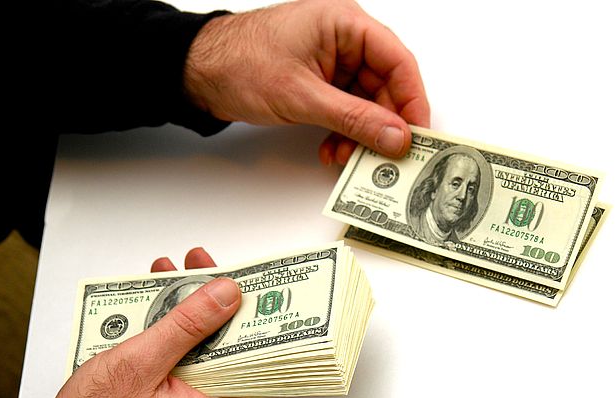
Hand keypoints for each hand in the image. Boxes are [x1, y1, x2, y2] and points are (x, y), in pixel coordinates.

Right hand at [49, 248, 248, 397]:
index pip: (248, 352)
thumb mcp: (141, 360)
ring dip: (189, 321)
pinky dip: (176, 344)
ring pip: (204, 359)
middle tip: (196, 269)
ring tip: (170, 280)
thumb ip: (188, 325)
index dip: (240, 310)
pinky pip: (187, 374)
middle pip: (226, 351)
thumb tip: (227, 295)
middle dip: (210, 307)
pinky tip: (159, 314)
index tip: (232, 278)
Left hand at [184, 0, 429, 164]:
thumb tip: (395, 137)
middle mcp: (344, 39)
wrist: (197, 71)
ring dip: (360, 135)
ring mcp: (333, 60)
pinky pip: (347, 110)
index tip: (417, 136)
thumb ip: (355, 119)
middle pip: (385, 87)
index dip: (412, 101)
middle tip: (382, 157)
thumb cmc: (239, 63)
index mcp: (345, 23)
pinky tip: (332, 149)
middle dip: (381, 126)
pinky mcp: (321, 81)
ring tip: (346, 156)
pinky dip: (344, 132)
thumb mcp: (303, 97)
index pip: (398, 62)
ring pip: (367, 104)